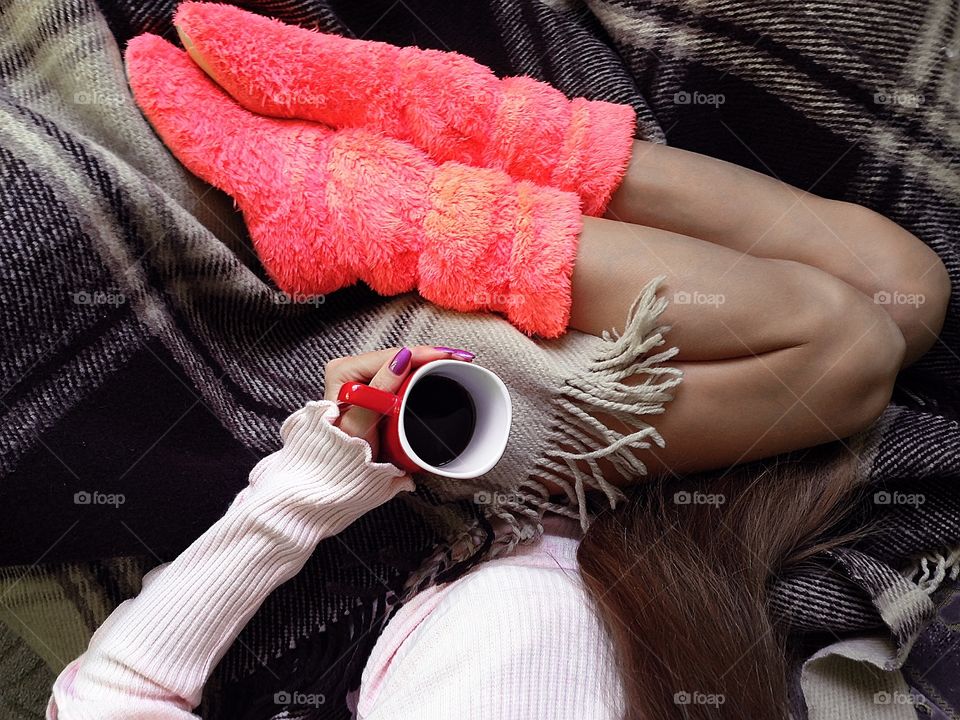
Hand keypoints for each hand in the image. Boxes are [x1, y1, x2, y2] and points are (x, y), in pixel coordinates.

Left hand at [323, 346, 474, 460]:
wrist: (339, 472)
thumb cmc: (342, 452)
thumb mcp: (361, 424)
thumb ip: (380, 392)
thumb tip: (400, 362)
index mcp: (343, 371)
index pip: (390, 356)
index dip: (422, 354)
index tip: (447, 356)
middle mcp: (351, 370)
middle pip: (398, 357)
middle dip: (429, 356)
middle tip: (459, 357)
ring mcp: (362, 377)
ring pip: (402, 364)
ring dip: (427, 363)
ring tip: (453, 361)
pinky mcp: (373, 387)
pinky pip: (400, 375)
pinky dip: (420, 373)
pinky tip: (436, 369)